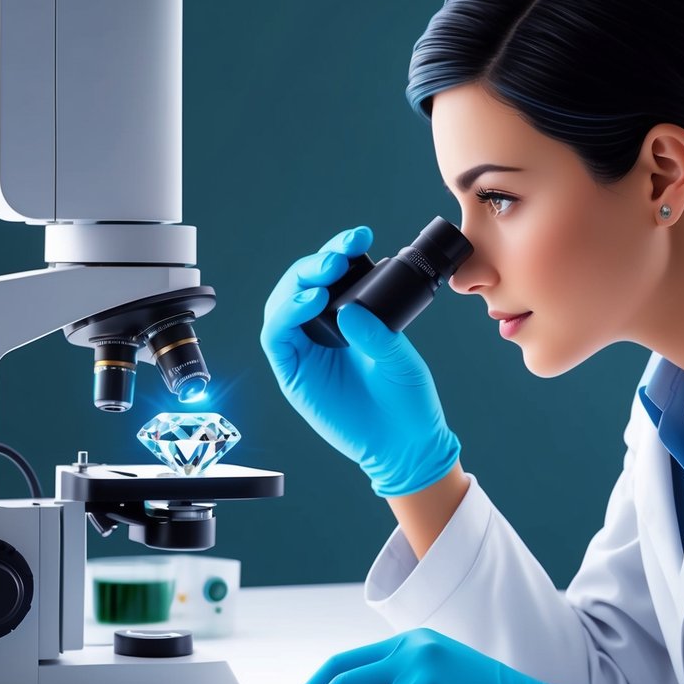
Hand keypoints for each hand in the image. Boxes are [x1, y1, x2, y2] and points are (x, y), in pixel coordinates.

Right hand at [259, 226, 459, 495]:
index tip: (358, 238)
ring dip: (296, 284)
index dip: (338, 253)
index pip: (333, 279)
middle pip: (300, 287)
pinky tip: (310, 303)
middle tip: (337, 256)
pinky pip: (276, 338)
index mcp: (349, 322)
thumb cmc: (407, 401)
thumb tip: (349, 307)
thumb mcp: (399, 357)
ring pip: (281, 306)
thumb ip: (376, 332)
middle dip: (314, 265)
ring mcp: (306, 353)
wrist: (407, 445)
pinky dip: (286, 315)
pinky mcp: (293, 375)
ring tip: (323, 276)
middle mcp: (323, 333)